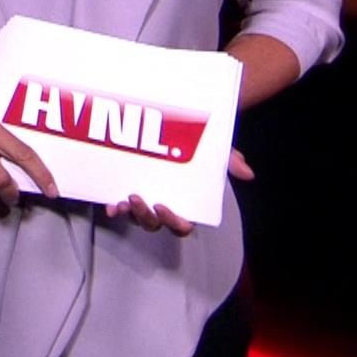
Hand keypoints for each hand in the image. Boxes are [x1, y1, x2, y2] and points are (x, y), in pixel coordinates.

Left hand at [106, 149, 254, 236]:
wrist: (167, 131)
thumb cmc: (195, 149)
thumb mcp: (211, 151)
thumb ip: (227, 161)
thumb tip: (248, 173)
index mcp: (185, 205)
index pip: (182, 225)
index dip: (173, 221)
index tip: (162, 206)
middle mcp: (163, 207)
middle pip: (154, 225)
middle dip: (145, 216)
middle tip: (136, 198)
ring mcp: (143, 202)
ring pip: (135, 218)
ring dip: (128, 212)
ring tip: (121, 200)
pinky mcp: (124, 193)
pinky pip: (118, 208)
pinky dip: (114, 208)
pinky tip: (109, 204)